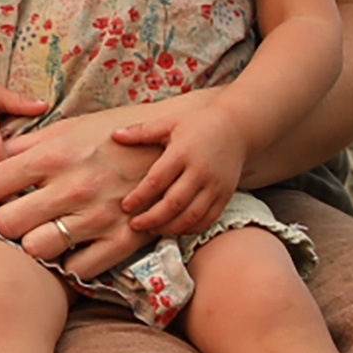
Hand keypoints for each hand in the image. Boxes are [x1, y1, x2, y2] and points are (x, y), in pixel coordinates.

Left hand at [0, 101, 190, 280]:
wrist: (176, 146)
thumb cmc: (114, 135)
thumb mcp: (70, 128)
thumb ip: (25, 146)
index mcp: (56, 155)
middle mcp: (73, 187)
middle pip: (6, 223)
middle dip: (5, 222)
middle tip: (16, 217)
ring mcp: (99, 216)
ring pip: (37, 249)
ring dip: (34, 244)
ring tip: (43, 232)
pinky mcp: (123, 240)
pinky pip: (77, 269)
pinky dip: (70, 262)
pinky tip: (73, 246)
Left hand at [111, 101, 249, 240]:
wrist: (237, 129)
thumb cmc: (198, 125)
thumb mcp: (170, 123)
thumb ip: (142, 131)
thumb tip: (115, 135)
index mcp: (183, 153)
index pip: (157, 180)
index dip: (140, 197)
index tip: (125, 206)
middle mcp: (200, 171)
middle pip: (174, 204)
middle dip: (152, 219)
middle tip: (135, 225)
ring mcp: (215, 186)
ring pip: (191, 216)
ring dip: (170, 227)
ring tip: (152, 229)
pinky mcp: (225, 196)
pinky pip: (208, 219)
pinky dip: (190, 228)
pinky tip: (175, 228)